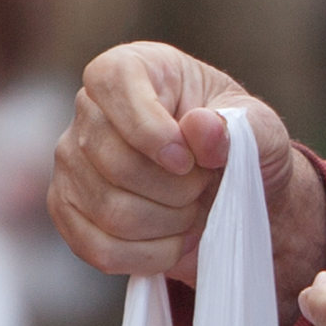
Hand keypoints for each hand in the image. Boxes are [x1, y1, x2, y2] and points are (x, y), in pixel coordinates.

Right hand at [47, 42, 325, 297]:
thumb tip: (201, 129)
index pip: (115, 86)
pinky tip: (173, 240)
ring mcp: (70, 162)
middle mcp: (88, 109)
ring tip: (192, 210)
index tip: (190, 161)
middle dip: (176, 190)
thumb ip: (239, 125)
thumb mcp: (258, 127)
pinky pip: (99, 249)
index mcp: (129, 68)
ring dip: (169, 224)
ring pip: (112, 212)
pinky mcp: (67, 210)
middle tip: (203, 187)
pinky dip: (149, 256)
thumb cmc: (235, 142)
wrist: (225, 186)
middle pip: (116, 163)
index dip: (152, 131)